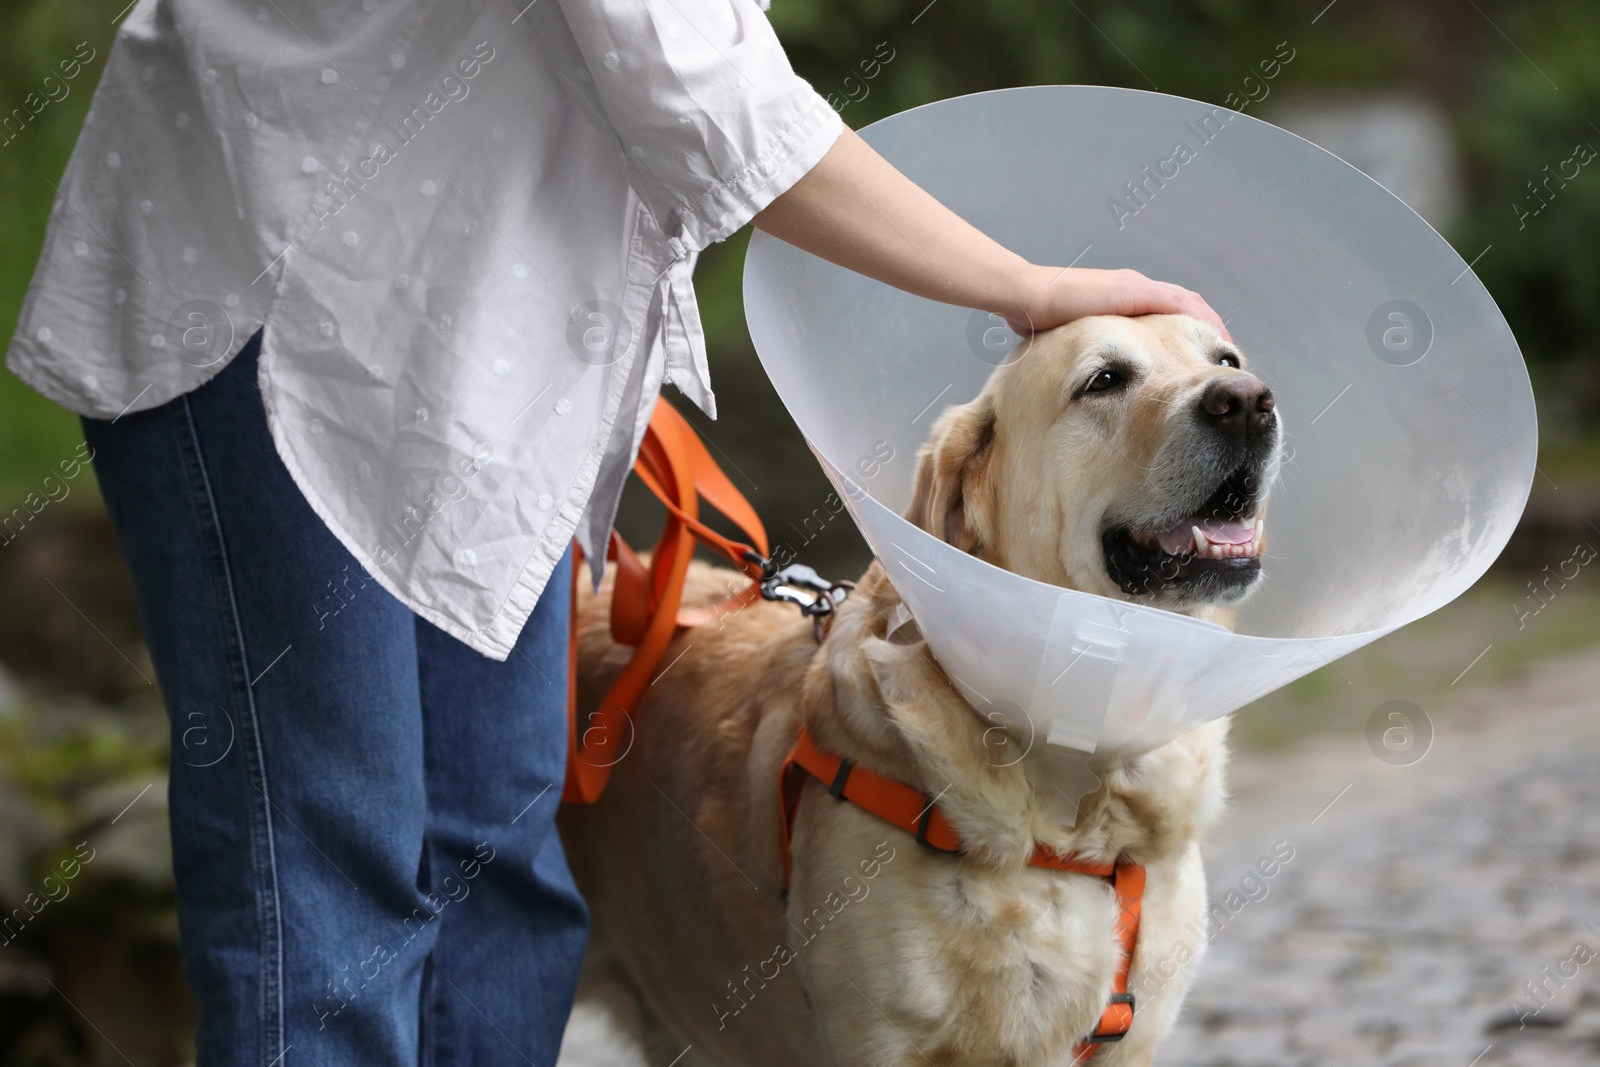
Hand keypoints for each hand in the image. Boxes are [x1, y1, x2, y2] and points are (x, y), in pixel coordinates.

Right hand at [1002, 266, 1231, 341]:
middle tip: (1225, 359)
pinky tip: (1216, 342)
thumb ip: (1083, 353)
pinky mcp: (1134, 292)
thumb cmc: (1034, 322)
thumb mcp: (1066, 342)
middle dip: (1207, 332)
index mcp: (1122, 299)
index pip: (1167, 313)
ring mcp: (1136, 288)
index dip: (1188, 333)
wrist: (1022, 296)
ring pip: (1189, 305)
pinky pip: (1181, 306)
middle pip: (1186, 307)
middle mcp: (1135, 288)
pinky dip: (1202, 322)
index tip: (1199, 359)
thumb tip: (1082, 378)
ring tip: (1227, 355)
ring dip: (1210, 328)